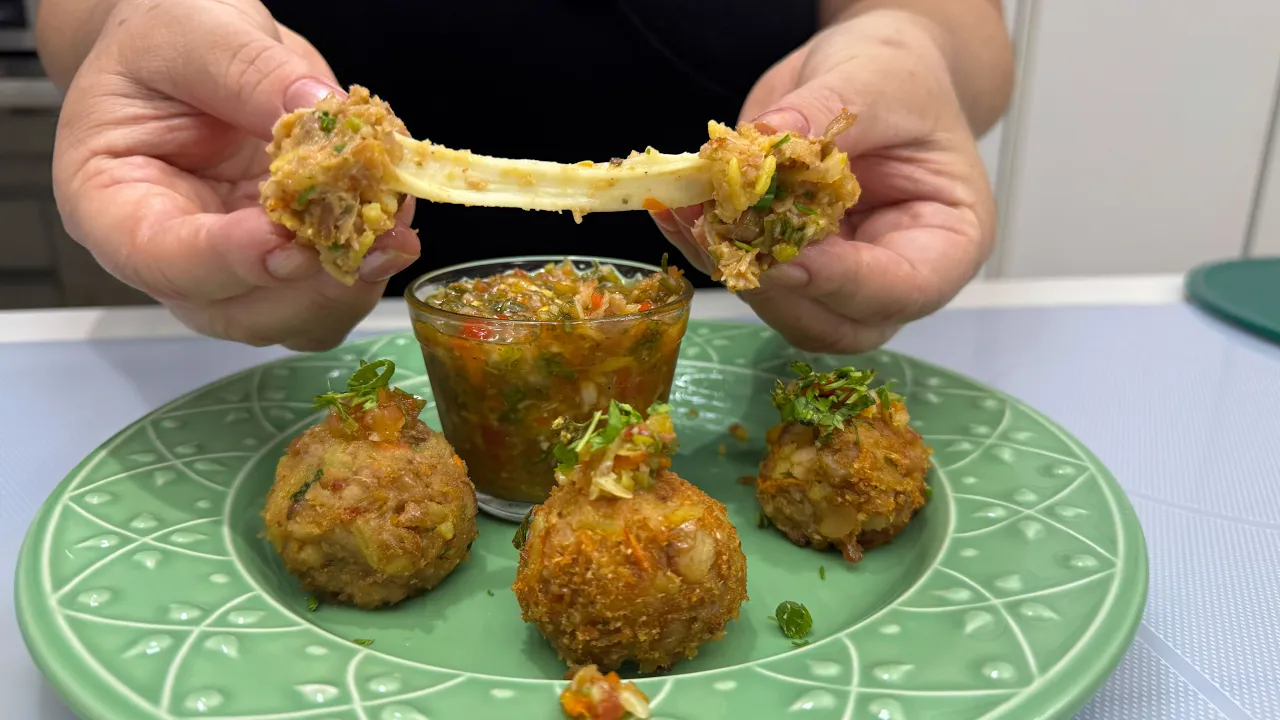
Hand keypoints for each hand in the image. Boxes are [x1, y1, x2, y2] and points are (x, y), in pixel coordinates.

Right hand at [51, 0, 419, 349]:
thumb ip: (247, 73)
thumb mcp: (192, 34)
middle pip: (239, 312)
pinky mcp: (288, 266)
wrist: (195, 55)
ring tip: (394, 223)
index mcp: (112, 203)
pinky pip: (332, 292)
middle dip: (313, 286)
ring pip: (297, 319)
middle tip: (373, 239)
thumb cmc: (164, 44)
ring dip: (354, 281)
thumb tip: (318, 111)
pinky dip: (371, 263)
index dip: (229, 261)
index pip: (162, 259)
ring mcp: (234, 272)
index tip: (288, 243)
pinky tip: (393, 215)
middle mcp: (172, 257)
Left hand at [652, 10, 995, 352]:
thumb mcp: (878, 79)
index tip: (785, 258)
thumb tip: (769, 139)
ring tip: (687, 210)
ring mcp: (838, 279)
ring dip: (728, 267)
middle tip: (718, 233)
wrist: (871, 74)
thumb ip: (828, 111)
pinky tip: (676, 209)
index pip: (903, 289)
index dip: (842, 283)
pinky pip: (746, 275)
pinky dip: (706, 248)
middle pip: (835, 321)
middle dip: (772, 286)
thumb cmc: (901, 79)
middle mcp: (894, 277)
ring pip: (782, 308)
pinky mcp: (790, 266)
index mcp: (948, 241)